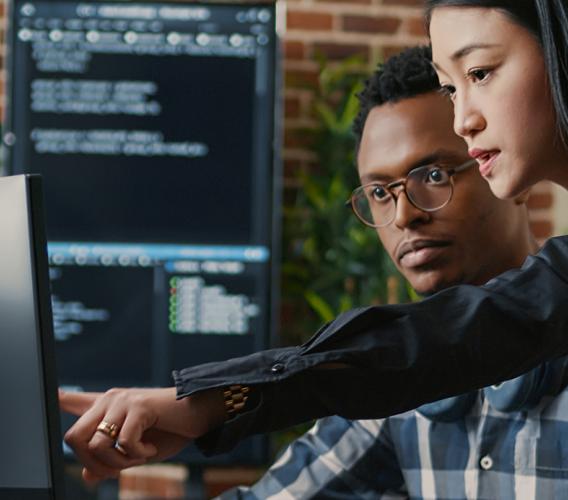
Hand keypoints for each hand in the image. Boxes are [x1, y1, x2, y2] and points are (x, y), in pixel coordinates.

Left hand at [59, 387, 224, 481]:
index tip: (50, 395)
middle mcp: (109, 399)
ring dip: (117, 463)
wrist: (199, 415)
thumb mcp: (136, 452)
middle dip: (92, 463)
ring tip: (138, 457)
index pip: (74, 401)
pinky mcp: (138, 406)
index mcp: (107, 407)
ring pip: (96, 445)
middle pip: (73, 437)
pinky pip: (123, 443)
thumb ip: (111, 460)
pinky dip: (137, 455)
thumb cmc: (169, 431)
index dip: (59, 400)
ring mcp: (122, 401)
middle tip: (116, 468)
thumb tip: (87, 476)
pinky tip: (151, 450)